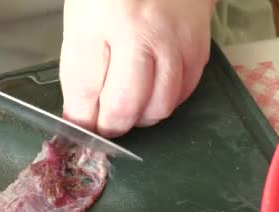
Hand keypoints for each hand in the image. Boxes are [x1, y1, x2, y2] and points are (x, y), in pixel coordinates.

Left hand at [59, 0, 215, 137]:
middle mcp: (140, 31)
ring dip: (140, 117)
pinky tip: (154, 90)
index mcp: (99, 19)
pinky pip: (183, 92)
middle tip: (104, 123)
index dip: (80, 119)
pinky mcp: (198, 46)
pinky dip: (165, 101)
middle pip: (124, 106)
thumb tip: (81, 114)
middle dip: (110, 126)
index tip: (80, 127)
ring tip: (130, 105)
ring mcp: (174, 40)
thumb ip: (80, 66)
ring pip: (158, 107)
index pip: (84, 87)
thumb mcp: (82, 17)